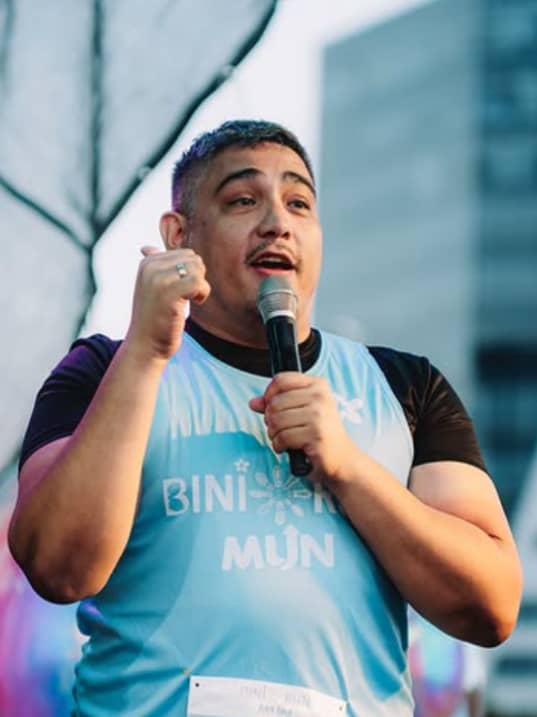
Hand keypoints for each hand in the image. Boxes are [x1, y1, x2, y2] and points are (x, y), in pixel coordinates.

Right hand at [125, 246, 210, 361]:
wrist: (145, 344)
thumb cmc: (153, 317)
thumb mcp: (150, 287)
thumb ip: (153, 266)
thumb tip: (146, 248)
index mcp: (147, 263)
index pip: (186, 254)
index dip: (191, 273)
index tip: (180, 290)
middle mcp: (150, 267)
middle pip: (194, 259)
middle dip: (197, 277)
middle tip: (187, 296)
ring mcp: (158, 279)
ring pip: (198, 268)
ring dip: (200, 286)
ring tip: (189, 300)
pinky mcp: (168, 293)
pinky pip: (199, 282)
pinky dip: (203, 293)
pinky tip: (194, 302)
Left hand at [249, 372, 358, 483]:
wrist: (342, 458)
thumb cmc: (319, 433)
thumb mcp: (301, 412)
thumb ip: (276, 404)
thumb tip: (253, 402)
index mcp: (318, 385)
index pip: (281, 380)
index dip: (269, 393)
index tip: (270, 406)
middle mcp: (320, 397)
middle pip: (275, 402)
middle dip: (270, 419)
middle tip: (278, 428)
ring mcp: (319, 415)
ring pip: (276, 420)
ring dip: (273, 434)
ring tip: (283, 438)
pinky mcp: (315, 435)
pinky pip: (282, 437)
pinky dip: (278, 445)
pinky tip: (286, 447)